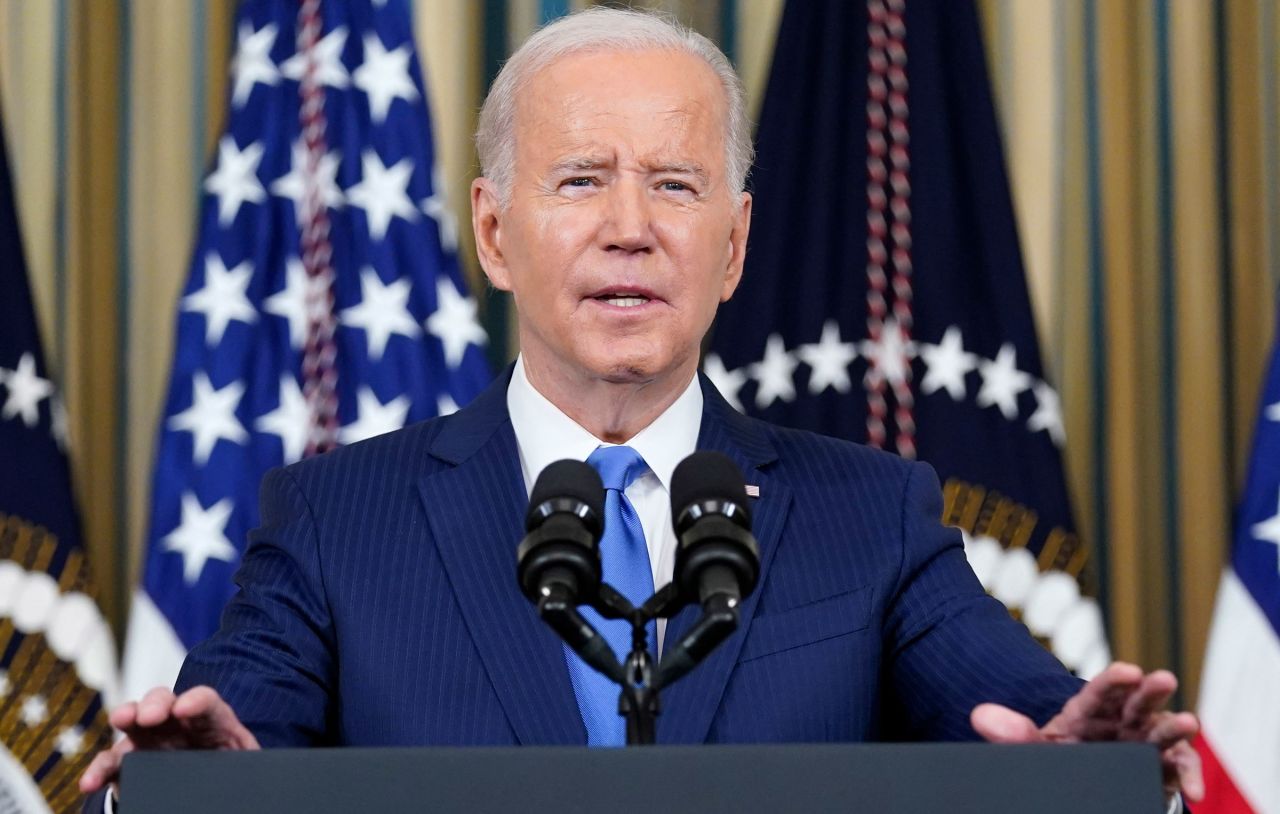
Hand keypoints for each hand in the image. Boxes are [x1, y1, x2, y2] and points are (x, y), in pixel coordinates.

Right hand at [79, 686, 259, 797]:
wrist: (211, 791)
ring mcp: (151, 742)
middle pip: (165, 702)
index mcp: (212, 723)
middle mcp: (178, 726)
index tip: (186, 708)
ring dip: (127, 717)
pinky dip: (98, 770)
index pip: (206, 703)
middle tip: (151, 715)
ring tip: (122, 720)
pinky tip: (90, 782)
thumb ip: (243, 769)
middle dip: (157, 703)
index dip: (196, 701)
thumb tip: (246, 784)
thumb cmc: (230, 774)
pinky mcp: (129, 765)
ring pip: (134, 722)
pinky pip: (110, 764)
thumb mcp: (244, 769)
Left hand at [970, 662, 1201, 805]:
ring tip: (1188, 722)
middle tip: (1162, 678)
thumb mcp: (1036, 748)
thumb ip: (1013, 734)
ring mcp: (1143, 745)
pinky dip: (1188, 777)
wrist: (1079, 785)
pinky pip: (1177, 770)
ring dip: (1176, 728)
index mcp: (1088, 712)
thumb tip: (979, 716)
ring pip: (1162, 733)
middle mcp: (1121, 723)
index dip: (1114, 680)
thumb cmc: (1060, 758)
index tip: (1127, 670)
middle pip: (1137, 703)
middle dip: (1150, 691)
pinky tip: (1194, 789)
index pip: (1101, 691)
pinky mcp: (1160, 770)